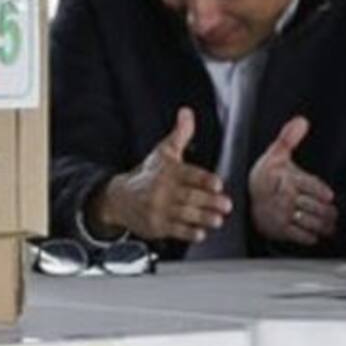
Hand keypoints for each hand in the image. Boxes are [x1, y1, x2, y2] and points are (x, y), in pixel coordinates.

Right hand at [89, 108, 232, 243]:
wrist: (120, 198)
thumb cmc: (148, 175)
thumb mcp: (163, 152)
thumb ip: (180, 134)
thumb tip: (187, 112)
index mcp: (168, 171)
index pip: (188, 174)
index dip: (203, 179)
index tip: (217, 183)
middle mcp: (162, 190)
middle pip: (189, 196)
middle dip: (209, 201)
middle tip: (226, 205)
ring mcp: (159, 209)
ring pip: (184, 214)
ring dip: (202, 218)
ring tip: (217, 220)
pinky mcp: (156, 225)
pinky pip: (174, 230)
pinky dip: (188, 233)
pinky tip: (200, 233)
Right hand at [249, 116, 337, 245]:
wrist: (246, 198)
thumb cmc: (266, 176)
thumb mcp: (276, 154)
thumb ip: (289, 138)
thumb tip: (301, 121)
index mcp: (286, 178)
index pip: (307, 185)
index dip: (319, 191)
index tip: (329, 196)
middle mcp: (285, 198)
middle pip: (312, 206)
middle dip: (327, 211)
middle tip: (335, 212)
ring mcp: (282, 215)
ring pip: (309, 221)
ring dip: (323, 224)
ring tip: (331, 223)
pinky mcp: (280, 230)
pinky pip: (299, 235)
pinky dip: (311, 236)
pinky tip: (317, 234)